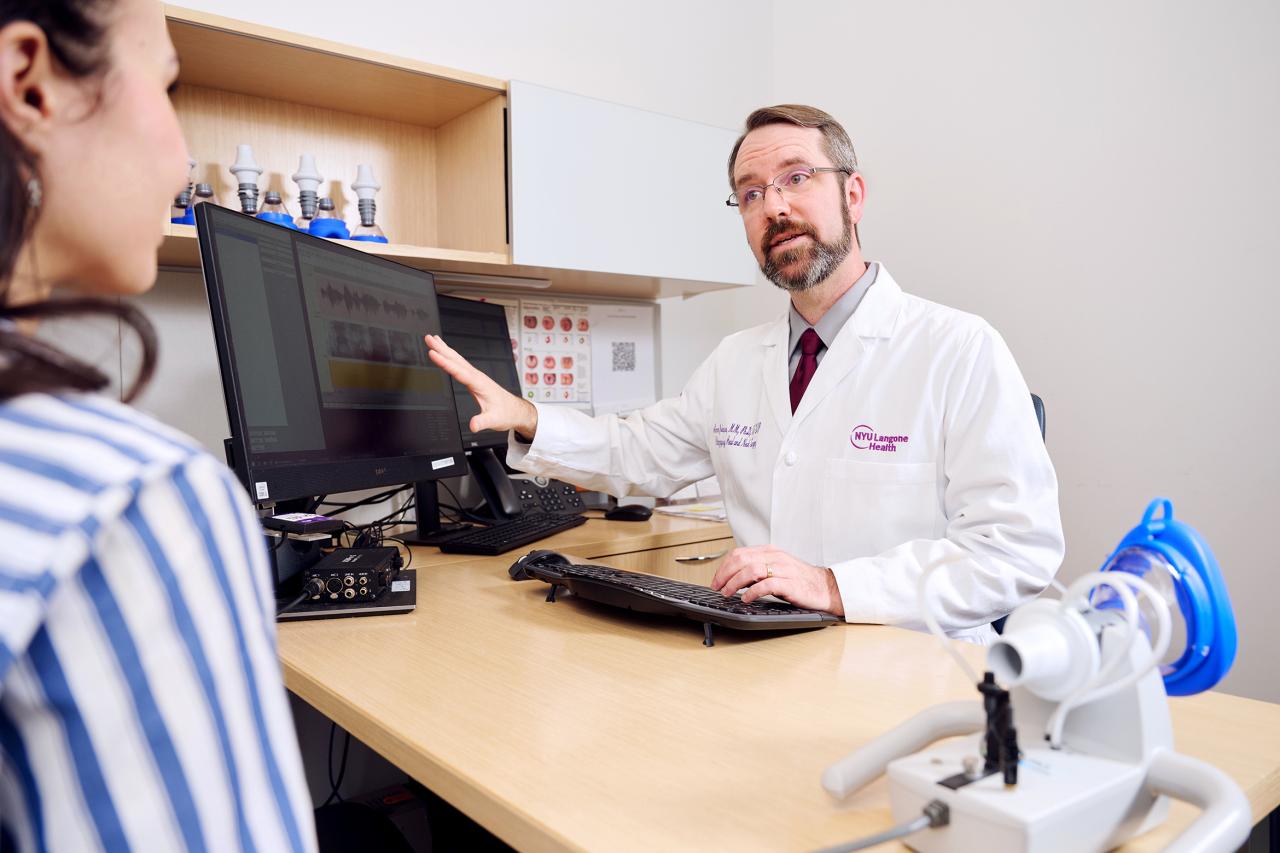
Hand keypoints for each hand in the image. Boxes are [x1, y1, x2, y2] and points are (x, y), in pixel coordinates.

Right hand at [425, 334, 538, 438]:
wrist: (515, 410)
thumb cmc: (506, 413)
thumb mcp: (495, 420)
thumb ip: (483, 422)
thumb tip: (473, 425)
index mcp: (479, 384)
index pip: (459, 371)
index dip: (445, 362)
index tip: (433, 353)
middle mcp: (477, 376)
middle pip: (456, 360)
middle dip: (441, 349)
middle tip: (428, 338)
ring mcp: (476, 376)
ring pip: (457, 359)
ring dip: (444, 349)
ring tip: (432, 339)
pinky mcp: (474, 378)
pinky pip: (460, 364)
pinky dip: (450, 356)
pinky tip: (445, 352)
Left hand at [710, 545, 843, 616]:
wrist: (825, 588)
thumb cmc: (800, 581)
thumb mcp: (776, 569)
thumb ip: (757, 569)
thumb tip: (733, 577)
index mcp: (769, 551)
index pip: (738, 554)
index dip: (723, 567)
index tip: (716, 580)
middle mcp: (775, 557)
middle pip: (741, 560)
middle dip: (724, 575)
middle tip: (717, 588)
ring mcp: (783, 569)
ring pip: (750, 571)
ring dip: (734, 583)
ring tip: (728, 593)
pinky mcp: (789, 583)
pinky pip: (766, 585)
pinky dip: (752, 592)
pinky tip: (746, 599)